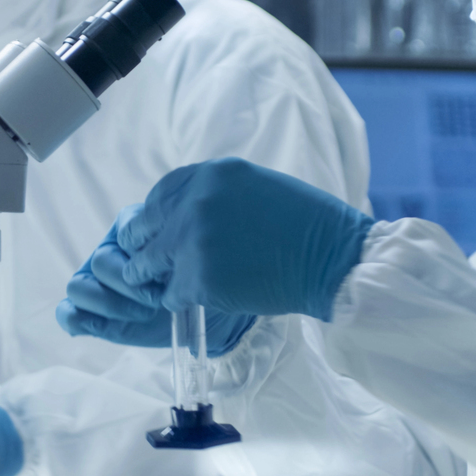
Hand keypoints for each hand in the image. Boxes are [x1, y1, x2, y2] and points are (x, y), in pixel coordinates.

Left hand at [61, 157, 371, 329]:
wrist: (332, 258)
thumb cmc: (305, 223)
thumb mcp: (254, 186)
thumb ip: (213, 195)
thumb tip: (181, 214)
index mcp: (209, 175)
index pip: (158, 196)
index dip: (154, 218)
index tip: (155, 232)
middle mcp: (195, 203)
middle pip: (143, 229)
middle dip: (145, 248)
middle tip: (150, 264)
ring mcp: (193, 242)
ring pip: (148, 265)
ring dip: (155, 278)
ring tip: (167, 285)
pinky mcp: (199, 280)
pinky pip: (171, 295)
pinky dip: (180, 300)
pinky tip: (197, 299)